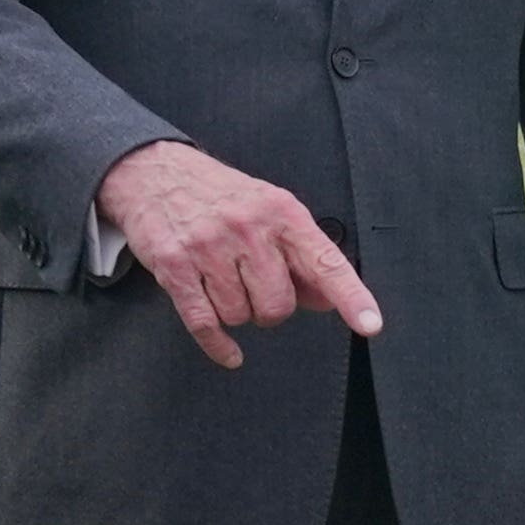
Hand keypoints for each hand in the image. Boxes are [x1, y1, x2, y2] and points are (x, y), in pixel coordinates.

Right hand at [97, 141, 382, 368]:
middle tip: (254, 286)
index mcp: (282, 212)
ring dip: (237, 313)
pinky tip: (228, 351)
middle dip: (270, 309)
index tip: (370, 324)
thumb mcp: (270, 211)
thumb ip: (301, 256)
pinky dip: (219, 345)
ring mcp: (209, 248)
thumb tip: (327, 301)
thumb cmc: (221, 197)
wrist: (154, 173)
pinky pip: (205, 324)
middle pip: (279, 306)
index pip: (325, 262)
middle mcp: (248, 228)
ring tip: (225, 283)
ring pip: (241, 317)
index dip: (351, 297)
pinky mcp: (174, 267)